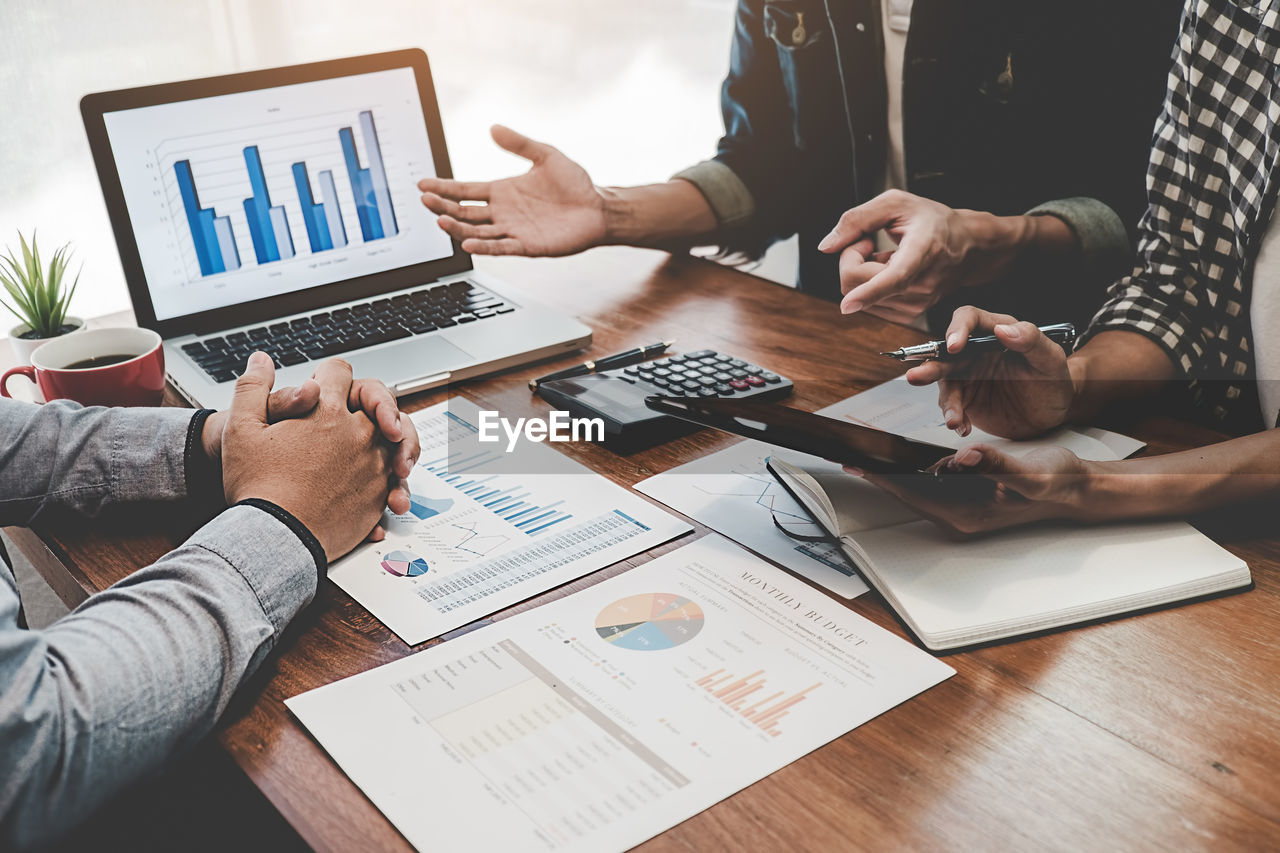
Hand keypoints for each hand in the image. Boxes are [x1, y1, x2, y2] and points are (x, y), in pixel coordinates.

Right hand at [219, 354, 397, 561]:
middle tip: (360, 414)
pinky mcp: (380, 495)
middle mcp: (358, 434)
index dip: (329, 375)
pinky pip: (394, 478)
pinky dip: (390, 479)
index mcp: (326, 411)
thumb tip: (261, 359)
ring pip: (394, 439)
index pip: (339, 371)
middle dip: (368, 403)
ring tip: (372, 449)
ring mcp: (374, 465)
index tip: (323, 387)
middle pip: (378, 402)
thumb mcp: (240, 430)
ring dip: (386, 440)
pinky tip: (375, 485)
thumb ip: (252, 388)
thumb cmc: (257, 487)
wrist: (277, 539)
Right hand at [419, 125, 606, 255]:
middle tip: (425, 200)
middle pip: (464, 212)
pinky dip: (484, 246)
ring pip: (476, 231)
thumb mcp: (545, 155)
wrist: (599, 208)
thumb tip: (493, 127)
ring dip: (457, 228)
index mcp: (502, 191)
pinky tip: (468, 242)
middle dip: (442, 207)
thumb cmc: (575, 184)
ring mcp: (513, 230)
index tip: (422, 183)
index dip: (444, 187)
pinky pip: (501, 247)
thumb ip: (519, 143)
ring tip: (440, 220)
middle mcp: (503, 212)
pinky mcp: (528, 245)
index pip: (465, 189)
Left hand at [817, 190, 1034, 323]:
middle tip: (868, 241)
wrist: (966, 245)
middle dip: (851, 258)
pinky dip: (868, 286)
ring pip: (859, 296)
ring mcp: (917, 304)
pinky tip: (887, 270)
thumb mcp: (896, 203)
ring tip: (886, 255)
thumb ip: (857, 219)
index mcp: (923, 251)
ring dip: (861, 272)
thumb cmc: (932, 220)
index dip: (868, 291)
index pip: (894, 277)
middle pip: (858, 284)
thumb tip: (827, 245)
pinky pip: (867, 304)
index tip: (848, 304)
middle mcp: (922, 284)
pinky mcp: (908, 314)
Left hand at [852, 444, 1094, 535]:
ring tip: (870, 458)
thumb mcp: (1028, 471)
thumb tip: (962, 459)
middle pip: (909, 496)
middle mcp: (961, 518)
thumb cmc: (1056, 480)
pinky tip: (903, 463)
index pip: (916, 495)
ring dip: (895, 477)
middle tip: (851, 457)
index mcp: (970, 513)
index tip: (858, 466)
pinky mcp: (967, 503)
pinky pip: (931, 490)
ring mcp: (963, 513)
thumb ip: (994, 465)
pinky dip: (914, 476)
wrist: (1076, 490)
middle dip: (881, 477)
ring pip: (918, 493)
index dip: (885, 480)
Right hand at [905, 306, 1075, 439]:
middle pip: (945, 352)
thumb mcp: (1050, 359)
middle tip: (917, 376)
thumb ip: (1031, 340)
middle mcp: (976, 351)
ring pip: (944, 383)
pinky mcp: (965, 399)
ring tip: (954, 420)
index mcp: (996, 332)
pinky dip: (954, 418)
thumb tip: (1003, 330)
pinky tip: (964, 427)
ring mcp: (968, 376)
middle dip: (930, 365)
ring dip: (946, 402)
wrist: (1054, 412)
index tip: (955, 346)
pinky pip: (952, 407)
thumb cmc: (1054, 379)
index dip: (958, 329)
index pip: (969, 319)